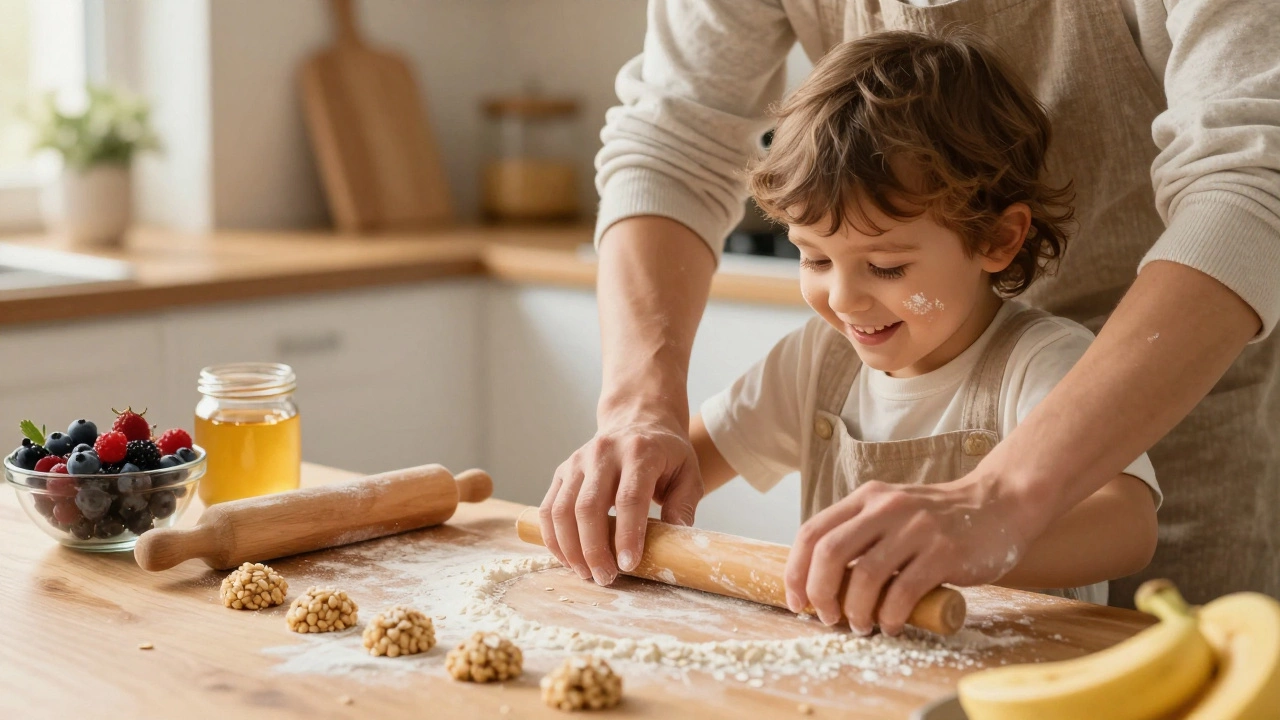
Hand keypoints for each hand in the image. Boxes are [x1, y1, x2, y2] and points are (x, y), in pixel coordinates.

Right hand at [538, 415, 703, 585]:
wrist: (638, 419)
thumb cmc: (667, 454)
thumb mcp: (689, 473)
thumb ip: (684, 506)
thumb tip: (677, 543)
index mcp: (639, 452)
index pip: (629, 497)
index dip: (627, 534)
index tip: (628, 564)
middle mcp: (604, 453)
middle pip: (589, 506)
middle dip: (594, 549)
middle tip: (606, 578)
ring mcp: (578, 461)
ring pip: (563, 509)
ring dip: (571, 548)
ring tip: (586, 573)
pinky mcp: (562, 471)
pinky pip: (548, 508)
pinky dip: (553, 538)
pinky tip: (567, 558)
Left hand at [785, 474, 1033, 635]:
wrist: (999, 505)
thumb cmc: (940, 520)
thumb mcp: (893, 512)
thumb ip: (861, 535)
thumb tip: (821, 582)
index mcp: (866, 498)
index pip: (812, 532)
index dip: (796, 571)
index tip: (797, 601)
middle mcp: (886, 507)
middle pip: (830, 552)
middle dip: (820, 593)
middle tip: (827, 618)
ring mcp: (916, 528)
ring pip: (865, 575)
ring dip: (856, 611)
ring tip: (862, 626)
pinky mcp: (944, 552)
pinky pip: (904, 591)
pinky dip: (890, 616)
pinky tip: (891, 625)